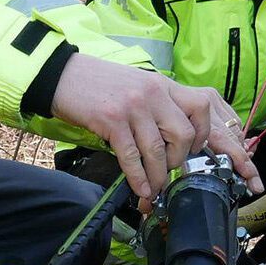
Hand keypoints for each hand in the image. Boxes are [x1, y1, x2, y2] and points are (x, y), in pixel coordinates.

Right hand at [50, 54, 260, 201]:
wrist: (62, 74)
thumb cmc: (100, 84)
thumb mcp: (137, 85)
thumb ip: (158, 104)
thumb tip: (172, 139)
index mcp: (162, 85)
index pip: (202, 106)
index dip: (203, 134)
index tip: (194, 151)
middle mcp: (153, 93)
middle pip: (184, 134)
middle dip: (179, 160)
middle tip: (168, 169)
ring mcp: (133, 106)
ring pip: (157, 150)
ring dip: (158, 176)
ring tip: (154, 189)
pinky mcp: (111, 120)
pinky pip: (131, 156)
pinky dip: (138, 177)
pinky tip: (140, 188)